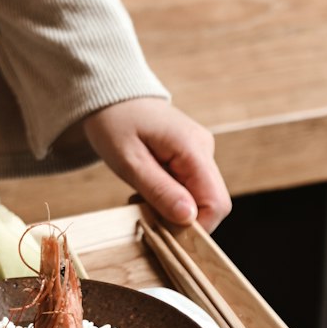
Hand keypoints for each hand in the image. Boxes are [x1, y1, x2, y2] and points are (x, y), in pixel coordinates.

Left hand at [82, 99, 231, 232]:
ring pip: (200, 198)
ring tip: (141, 195)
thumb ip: (160, 190)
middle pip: (212, 203)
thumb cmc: (114, 124)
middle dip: (182, 218)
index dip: (196, 227)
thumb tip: (189, 218)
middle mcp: (204, 149)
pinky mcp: (192, 156)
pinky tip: (147, 187)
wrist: (110, 96)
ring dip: (173, 208)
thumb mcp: (129, 161)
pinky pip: (190, 187)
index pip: (216, 203)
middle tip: (145, 210)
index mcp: (193, 148)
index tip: (163, 230)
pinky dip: (170, 197)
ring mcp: (200, 152)